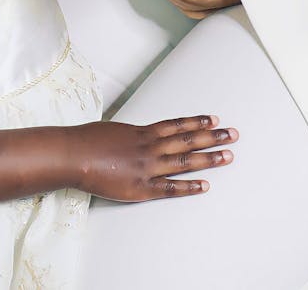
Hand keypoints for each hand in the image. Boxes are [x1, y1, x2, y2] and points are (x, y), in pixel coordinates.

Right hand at [70, 115, 236, 200]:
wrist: (74, 155)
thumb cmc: (89, 140)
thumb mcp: (116, 129)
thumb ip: (133, 134)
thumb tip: (141, 135)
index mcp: (144, 131)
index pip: (177, 125)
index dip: (197, 122)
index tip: (214, 118)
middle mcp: (150, 147)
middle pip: (188, 140)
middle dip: (213, 137)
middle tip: (233, 134)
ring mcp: (147, 167)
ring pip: (185, 161)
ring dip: (209, 158)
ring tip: (228, 156)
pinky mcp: (141, 187)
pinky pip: (170, 188)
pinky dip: (189, 186)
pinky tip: (205, 185)